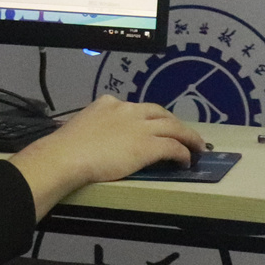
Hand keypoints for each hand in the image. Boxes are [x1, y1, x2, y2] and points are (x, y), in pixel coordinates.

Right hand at [5, 96, 205, 220]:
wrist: (67, 156)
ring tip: (197, 146)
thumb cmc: (67, 146)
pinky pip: (174, 147)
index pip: (136, 107)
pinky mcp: (149, 145)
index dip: (150, 117)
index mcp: (109, 103)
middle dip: (174, 123)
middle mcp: (128, 110)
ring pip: (174, 127)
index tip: (154, 125)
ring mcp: (140, 127)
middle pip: (161, 113)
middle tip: (182, 133)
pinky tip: (186, 161)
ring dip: (189, 137)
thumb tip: (92, 136)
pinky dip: (184, 153)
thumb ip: (93, 125)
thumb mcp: (81, 125)